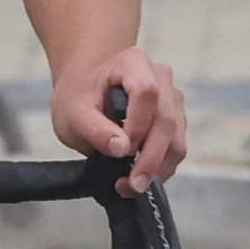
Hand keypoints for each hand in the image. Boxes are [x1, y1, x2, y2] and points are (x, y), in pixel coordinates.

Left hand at [52, 48, 189, 190]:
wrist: (87, 88)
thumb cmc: (79, 96)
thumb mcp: (72, 113)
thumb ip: (94, 130)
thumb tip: (122, 149)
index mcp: (134, 64)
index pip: (146, 93)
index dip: (138, 125)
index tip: (121, 150)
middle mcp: (160, 78)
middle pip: (166, 121)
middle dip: (151, 158)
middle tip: (132, 185)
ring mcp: (172, 99)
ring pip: (177, 139)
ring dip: (158, 167)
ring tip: (132, 185)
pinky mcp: (176, 119)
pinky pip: (176, 147)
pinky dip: (161, 166)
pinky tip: (139, 175)